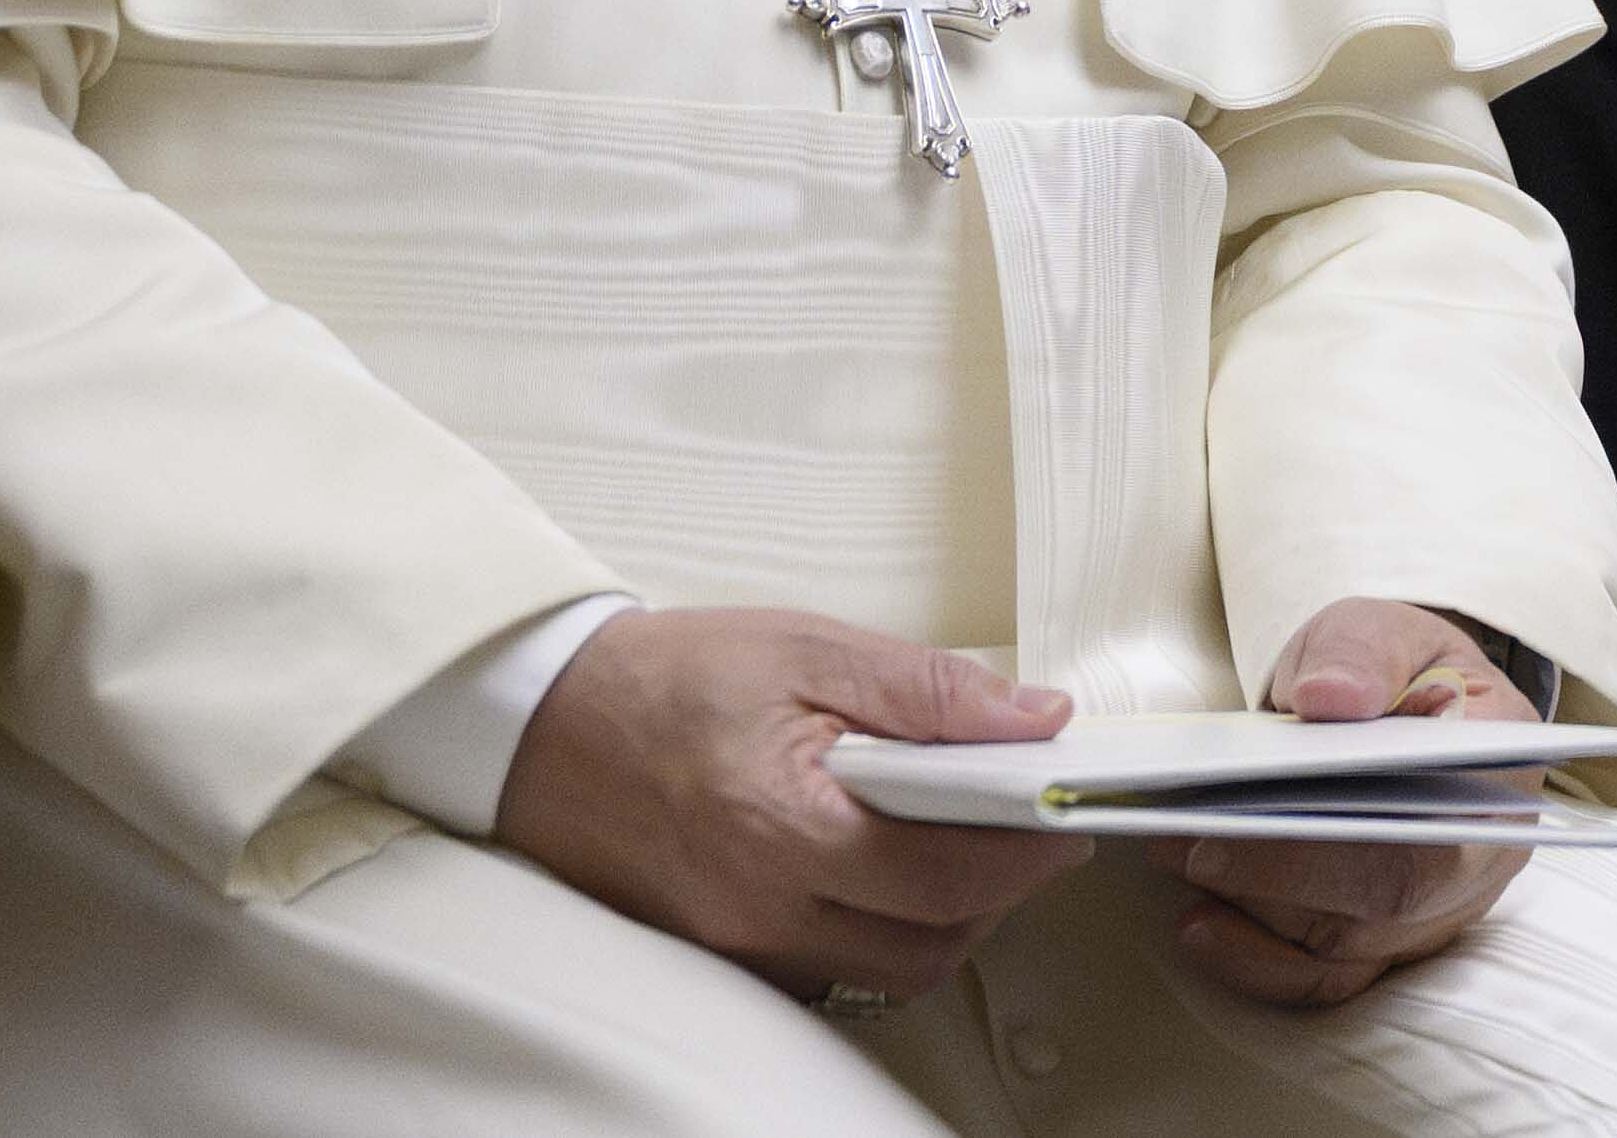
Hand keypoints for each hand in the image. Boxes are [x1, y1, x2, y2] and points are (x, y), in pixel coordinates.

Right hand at [492, 607, 1085, 1006]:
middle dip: (1000, 888)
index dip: (1026, 851)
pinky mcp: (729, 956)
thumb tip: (1035, 719)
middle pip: (931, 940)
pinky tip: (891, 864)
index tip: (1070, 816)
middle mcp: (765, 911)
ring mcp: (744, 947)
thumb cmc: (671, 680)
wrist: (545, 727)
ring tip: (962, 838)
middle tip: (1028, 824)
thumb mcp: (806, 649)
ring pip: (891, 967)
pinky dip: (886, 928)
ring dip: (948, 916)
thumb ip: (928, 690)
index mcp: (787, 830)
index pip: (946, 874)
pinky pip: (839, 967)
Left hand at [1170, 600, 1539, 1009]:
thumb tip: (1332, 697)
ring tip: (1172, 856)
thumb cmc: (1395, 671)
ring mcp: (1439, 912)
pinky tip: (1199, 923)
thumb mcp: (1384, 627)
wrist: (1399, 708)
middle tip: (1187, 840)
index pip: (1440, 819)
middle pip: (1390, 897)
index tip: (1252, 806)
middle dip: (1280, 873)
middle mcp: (1483, 855)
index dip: (1349, 829)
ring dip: (1252, 909)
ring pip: (1347, 943)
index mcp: (1502, 765)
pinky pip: (1325, 980)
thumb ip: (1362, 649)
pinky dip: (1257, 961)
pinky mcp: (1389, 946)